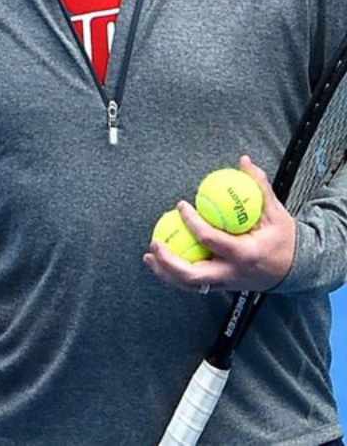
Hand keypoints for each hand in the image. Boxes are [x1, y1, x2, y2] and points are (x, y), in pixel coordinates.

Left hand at [143, 155, 295, 292]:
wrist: (298, 270)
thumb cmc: (284, 239)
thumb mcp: (275, 213)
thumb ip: (259, 187)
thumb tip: (244, 161)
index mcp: (245, 254)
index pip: (211, 239)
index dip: (191, 222)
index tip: (181, 205)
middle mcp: (232, 273)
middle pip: (194, 275)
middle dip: (169, 261)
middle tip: (155, 243)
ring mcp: (226, 283)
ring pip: (190, 285)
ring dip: (166, 273)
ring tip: (149, 257)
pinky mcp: (221, 286)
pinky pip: (194, 285)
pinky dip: (175, 276)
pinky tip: (161, 263)